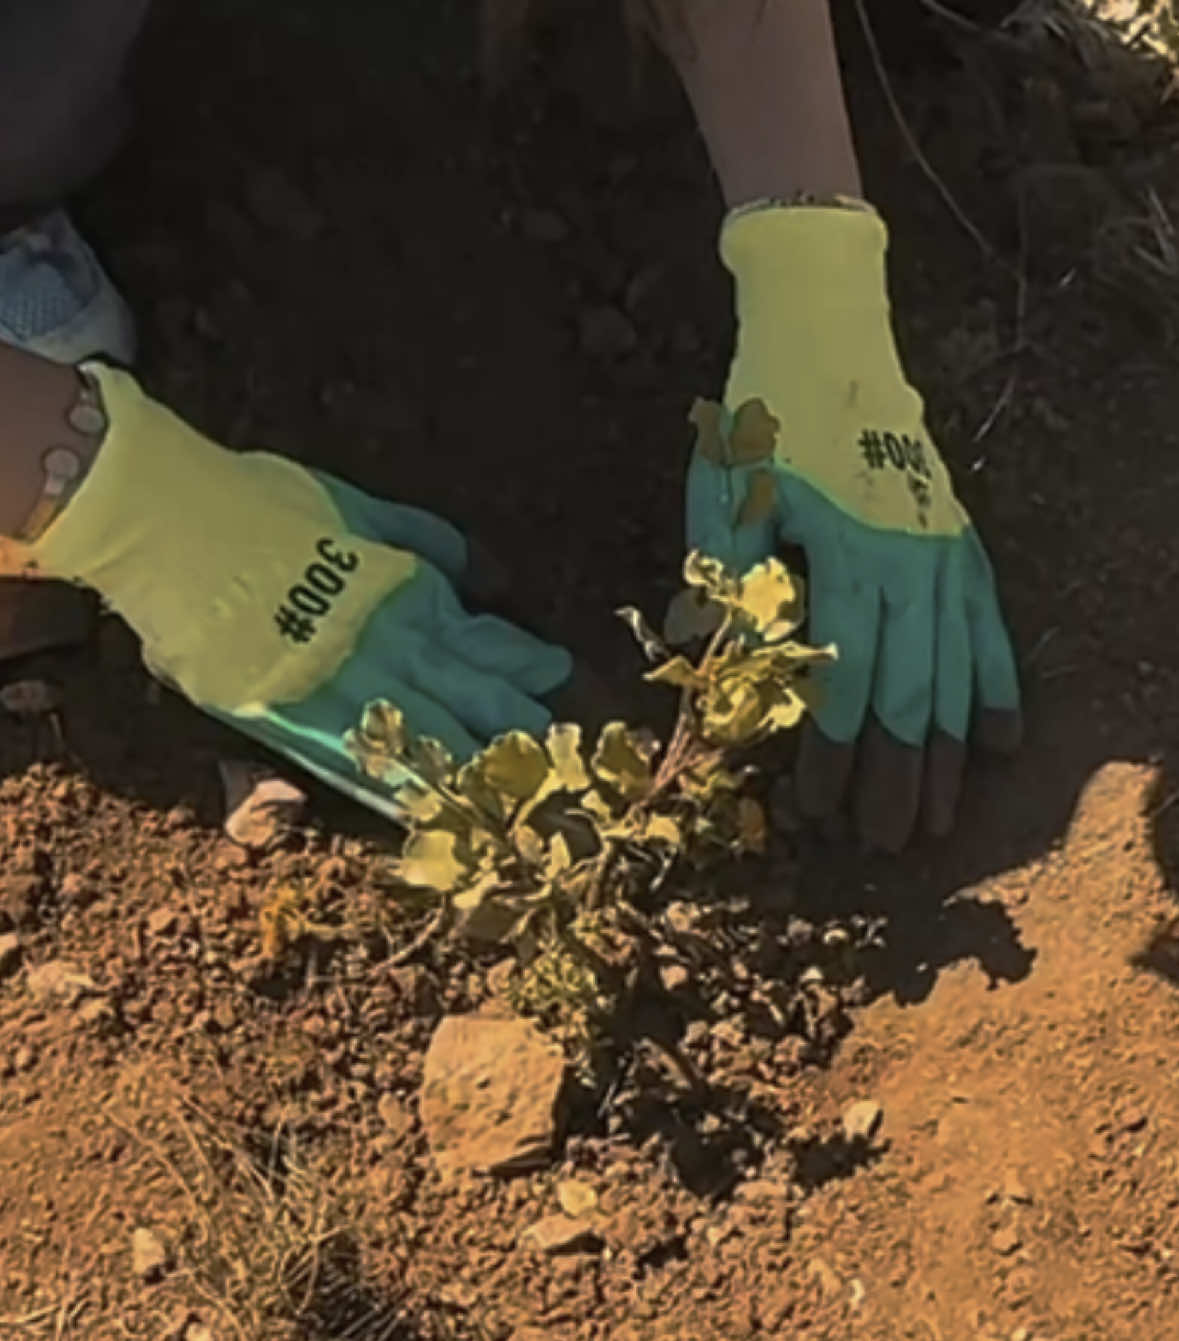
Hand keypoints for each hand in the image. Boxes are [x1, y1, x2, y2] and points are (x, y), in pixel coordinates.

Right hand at [29, 364, 582, 819]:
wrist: (173, 520)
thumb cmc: (261, 502)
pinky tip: (429, 816)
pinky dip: (396, 792)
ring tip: (519, 802)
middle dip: (520, 734)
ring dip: (475, 773)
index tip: (556, 685)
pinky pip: (356, 765)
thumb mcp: (357, 503)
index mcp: (409, 591)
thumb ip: (421, 537)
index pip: (488, 646)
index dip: (526, 669)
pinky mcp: (289, 719)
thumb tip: (473, 570)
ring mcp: (342, 686)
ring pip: (429, 741)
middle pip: (474, 701)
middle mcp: (390, 644)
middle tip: (564, 766)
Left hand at [685, 201, 1020, 849]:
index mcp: (846, 556)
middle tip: (885, 846)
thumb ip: (733, 589)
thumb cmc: (762, 416)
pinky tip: (999, 740)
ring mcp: (945, 550)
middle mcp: (910, 562)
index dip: (830, 753)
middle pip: (908, 691)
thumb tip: (728, 679)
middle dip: (894, 776)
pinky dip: (996, 685)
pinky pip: (989, 625)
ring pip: (954, 670)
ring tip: (939, 819)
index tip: (816, 812)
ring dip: (943, 751)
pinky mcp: (961, 536)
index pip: (841, 679)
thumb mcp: (725, 498)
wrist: (826, 330)